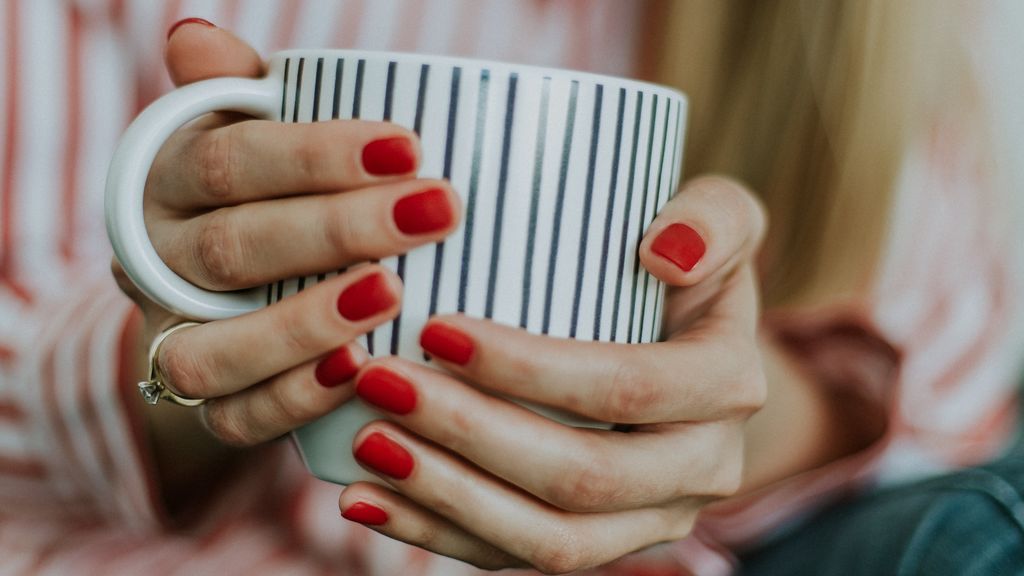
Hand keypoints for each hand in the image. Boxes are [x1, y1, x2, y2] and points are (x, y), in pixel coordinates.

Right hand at [112, 23, 459, 506]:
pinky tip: (358, 371)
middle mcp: (158, 262)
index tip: (410, 145)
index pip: (230, 161)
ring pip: (213, 347)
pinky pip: (233, 415)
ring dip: (304, 322)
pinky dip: (293, 398)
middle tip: (435, 211)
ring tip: (392, 294)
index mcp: (168, 181)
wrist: (223, 290)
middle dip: (338, 230)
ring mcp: (175, 336)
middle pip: (234, 248)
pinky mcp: (206, 403)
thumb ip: (237, 92)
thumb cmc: (264, 192)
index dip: (315, 154)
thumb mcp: (249, 132)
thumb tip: (196, 36)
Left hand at [337, 176, 766, 572]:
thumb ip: (712, 217)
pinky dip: (438, 533)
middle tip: (382, 383)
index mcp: (728, 386)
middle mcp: (702, 468)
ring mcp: (651, 519)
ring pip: (552, 541)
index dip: (530, 369)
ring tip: (367, 445)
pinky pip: (518, 558)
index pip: (626, 388)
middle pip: (583, 478)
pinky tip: (368, 499)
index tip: (435, 328)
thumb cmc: (682, 267)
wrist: (686, 348)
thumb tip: (665, 251)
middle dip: (472, 436)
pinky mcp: (600, 544)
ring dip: (449, 497)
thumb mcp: (720, 218)